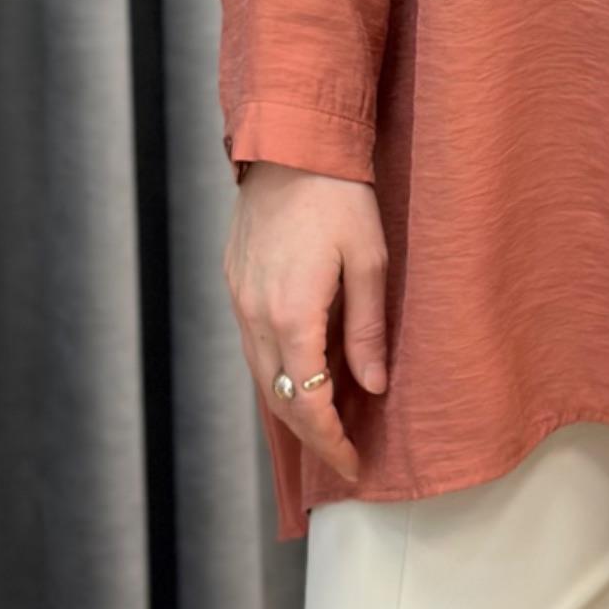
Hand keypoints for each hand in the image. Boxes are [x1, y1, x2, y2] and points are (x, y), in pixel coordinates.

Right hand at [223, 162, 388, 481]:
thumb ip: (368, 330)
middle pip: (279, 397)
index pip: (309, 402)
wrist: (292, 143)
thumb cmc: (340, 196)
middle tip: (343, 454)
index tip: (354, 464)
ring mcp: (239, 299)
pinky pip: (252, 344)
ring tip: (326, 422)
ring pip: (260, 373)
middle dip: (311, 433)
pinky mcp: (234, 281)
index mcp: (292, 315)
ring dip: (291, 404)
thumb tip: (373, 388)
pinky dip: (276, 370)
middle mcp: (256, 315)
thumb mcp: (370, 261)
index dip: (331, 441)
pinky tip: (300, 372)